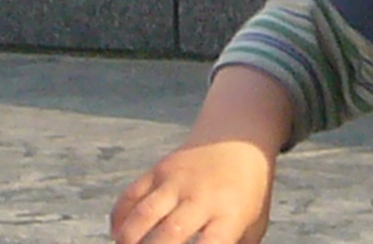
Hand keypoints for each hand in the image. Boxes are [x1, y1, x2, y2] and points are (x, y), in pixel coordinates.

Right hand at [110, 138, 273, 243]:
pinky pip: (130, 195)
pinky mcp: (160, 169)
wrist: (239, 140)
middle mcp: (202, 197)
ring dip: (128, 240)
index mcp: (230, 214)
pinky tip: (118, 234)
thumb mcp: (254, 223)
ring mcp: (178, 181)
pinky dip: (119, 218)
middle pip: (169, 234)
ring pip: (143, 215)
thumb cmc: (247, 192)